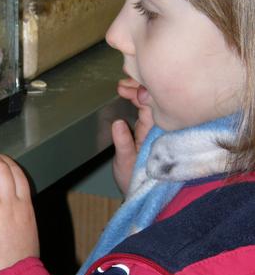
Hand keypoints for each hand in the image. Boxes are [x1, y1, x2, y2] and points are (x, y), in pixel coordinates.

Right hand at [112, 78, 153, 194]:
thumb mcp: (126, 163)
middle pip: (153, 100)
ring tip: (121, 84)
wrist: (138, 191)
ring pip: (149, 101)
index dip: (142, 93)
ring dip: (136, 90)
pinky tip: (125, 90)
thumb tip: (118, 124)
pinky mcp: (145, 127)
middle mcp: (157, 127)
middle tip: (121, 82)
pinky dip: (135, 96)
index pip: (154, 107)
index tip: (126, 87)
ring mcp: (152, 126)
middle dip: (138, 87)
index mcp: (157, 133)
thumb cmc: (135, 179)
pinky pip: (144, 107)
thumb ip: (123, 144)